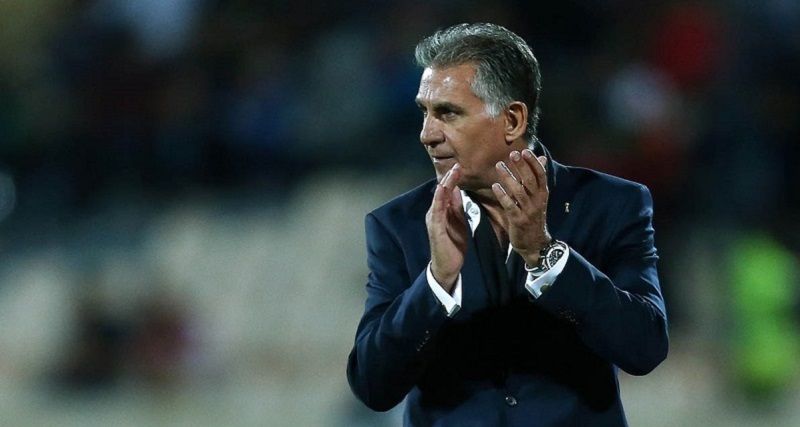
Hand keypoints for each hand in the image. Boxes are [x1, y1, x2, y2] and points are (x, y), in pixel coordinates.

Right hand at [426, 163, 468, 291]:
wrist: (447, 266)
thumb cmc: (453, 244)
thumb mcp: (458, 221)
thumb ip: (456, 206)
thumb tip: (457, 189)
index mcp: (441, 211)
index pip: (447, 191)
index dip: (453, 179)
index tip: (460, 166)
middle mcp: (434, 213)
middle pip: (441, 192)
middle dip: (449, 178)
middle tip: (457, 164)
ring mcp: (433, 220)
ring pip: (438, 199)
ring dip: (445, 185)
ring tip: (451, 174)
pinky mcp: (435, 229)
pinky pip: (437, 212)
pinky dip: (439, 200)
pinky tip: (442, 191)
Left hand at [491, 149, 551, 266]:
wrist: (534, 244)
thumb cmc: (534, 217)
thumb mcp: (539, 198)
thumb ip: (538, 179)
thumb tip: (542, 158)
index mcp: (543, 194)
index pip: (541, 175)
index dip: (534, 163)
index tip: (526, 151)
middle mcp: (537, 201)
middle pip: (530, 180)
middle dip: (522, 166)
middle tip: (513, 154)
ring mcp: (528, 211)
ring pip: (519, 191)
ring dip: (509, 177)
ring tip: (499, 165)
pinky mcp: (518, 220)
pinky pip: (510, 205)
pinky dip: (502, 195)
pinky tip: (495, 186)